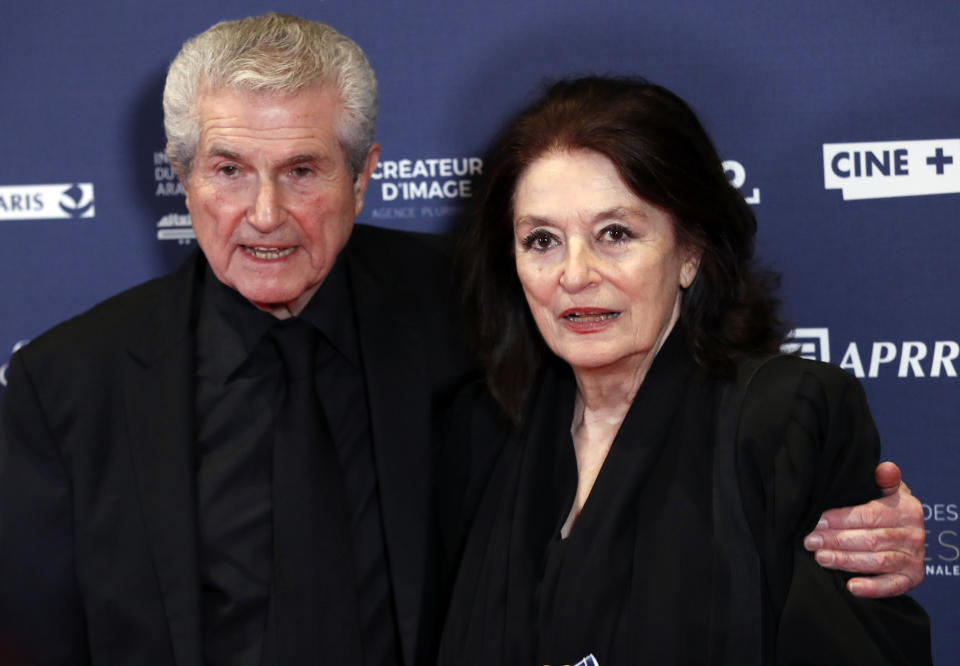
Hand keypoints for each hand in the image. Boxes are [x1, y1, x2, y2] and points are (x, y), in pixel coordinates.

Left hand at [803, 461, 924, 597]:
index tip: (815, 521)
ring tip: (820, 558)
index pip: (869, 515)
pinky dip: (873, 588)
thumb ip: (884, 479)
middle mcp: (914, 535)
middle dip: (836, 540)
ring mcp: (915, 558)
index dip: (840, 519)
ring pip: (877, 561)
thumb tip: (885, 469)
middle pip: (870, 539)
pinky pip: (893, 585)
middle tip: (810, 541)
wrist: (906, 530)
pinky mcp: (912, 578)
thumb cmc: (886, 506)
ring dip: (846, 560)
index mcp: (906, 509)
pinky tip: (851, 587)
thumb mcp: (886, 489)